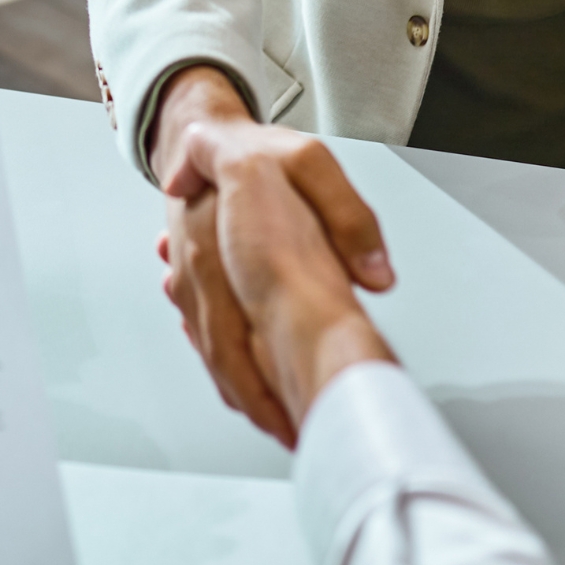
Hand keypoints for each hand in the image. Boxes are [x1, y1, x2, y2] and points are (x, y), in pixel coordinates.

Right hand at [150, 67, 393, 445]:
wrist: (200, 131)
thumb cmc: (258, 150)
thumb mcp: (309, 164)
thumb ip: (348, 215)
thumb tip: (377, 277)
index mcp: (221, 238)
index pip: (233, 325)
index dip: (262, 376)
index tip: (301, 410)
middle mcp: (198, 263)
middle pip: (221, 347)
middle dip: (259, 398)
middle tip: (299, 433)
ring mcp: (188, 274)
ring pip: (210, 345)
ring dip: (243, 390)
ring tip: (283, 426)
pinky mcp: (190, 279)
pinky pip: (204, 331)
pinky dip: (227, 366)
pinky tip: (251, 391)